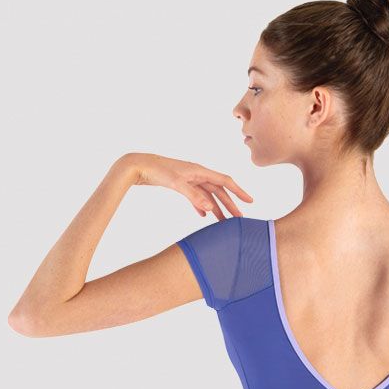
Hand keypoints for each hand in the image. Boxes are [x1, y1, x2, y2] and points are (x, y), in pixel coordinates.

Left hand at [122, 152, 252, 218]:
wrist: (138, 165)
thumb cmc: (157, 170)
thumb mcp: (176, 183)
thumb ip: (194, 196)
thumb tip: (210, 208)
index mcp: (199, 171)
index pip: (225, 181)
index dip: (238, 191)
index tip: (250, 201)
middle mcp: (197, 174)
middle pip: (219, 191)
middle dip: (230, 205)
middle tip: (239, 220)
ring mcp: (189, 180)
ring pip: (208, 195)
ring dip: (216, 208)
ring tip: (223, 223)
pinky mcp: (180, 185)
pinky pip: (196, 197)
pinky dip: (201, 206)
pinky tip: (203, 216)